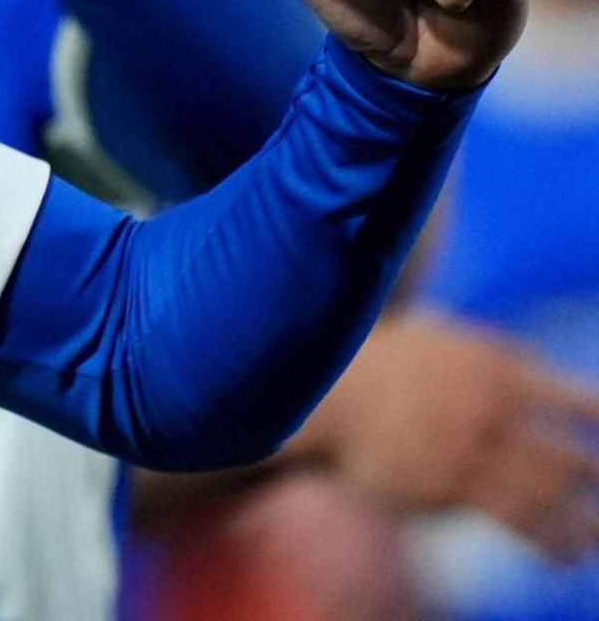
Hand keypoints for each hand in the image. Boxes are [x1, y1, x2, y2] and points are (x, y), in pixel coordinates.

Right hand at [296, 312, 598, 560]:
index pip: (579, 401)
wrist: (320, 391)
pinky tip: (566, 555)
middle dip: (594, 478)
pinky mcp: (445, 487)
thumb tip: (546, 377)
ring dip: (583, 522)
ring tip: (595, 538)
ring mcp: (467, 449)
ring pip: (546, 494)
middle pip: (567, 456)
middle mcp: (489, 408)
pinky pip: (511, 518)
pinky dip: (547, 540)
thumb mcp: (440, 337)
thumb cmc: (383, 365)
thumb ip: (492, 357)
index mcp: (496, 367)